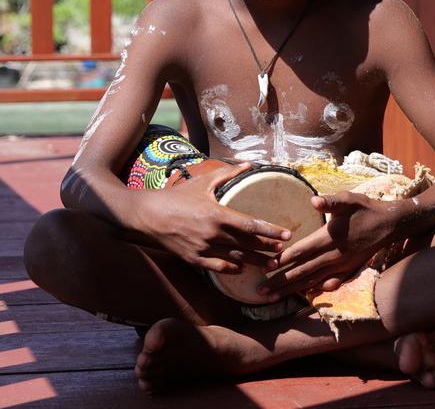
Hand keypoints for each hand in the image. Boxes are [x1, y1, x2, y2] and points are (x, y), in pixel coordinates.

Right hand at [137, 161, 292, 273]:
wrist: (148, 215)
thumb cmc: (176, 196)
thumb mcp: (202, 182)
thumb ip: (226, 173)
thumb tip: (249, 164)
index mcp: (217, 214)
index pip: (251, 225)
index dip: (270, 231)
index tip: (286, 235)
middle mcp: (213, 234)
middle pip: (248, 244)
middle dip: (267, 248)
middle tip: (284, 251)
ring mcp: (204, 249)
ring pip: (237, 258)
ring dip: (256, 262)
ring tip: (271, 265)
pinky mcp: (195, 259)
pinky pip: (219, 267)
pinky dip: (232, 268)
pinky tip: (243, 269)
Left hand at [258, 191, 396, 299]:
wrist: (391, 224)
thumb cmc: (366, 208)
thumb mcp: (348, 199)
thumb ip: (330, 201)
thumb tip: (314, 201)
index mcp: (328, 238)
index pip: (300, 252)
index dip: (282, 260)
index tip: (266, 268)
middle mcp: (333, 256)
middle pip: (302, 271)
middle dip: (281, 282)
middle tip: (261, 291)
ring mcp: (341, 266)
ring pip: (313, 281)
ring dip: (292, 290)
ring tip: (274, 298)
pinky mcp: (349, 270)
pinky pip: (329, 284)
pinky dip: (315, 290)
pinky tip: (305, 296)